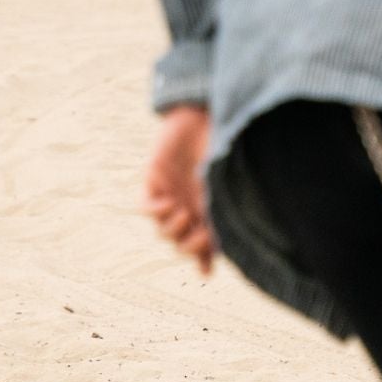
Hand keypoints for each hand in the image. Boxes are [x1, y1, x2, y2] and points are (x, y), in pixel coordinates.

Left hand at [145, 104, 215, 274]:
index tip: (207, 270)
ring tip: (184, 216)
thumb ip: (231, 208)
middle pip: (183, 242)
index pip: (205, 245)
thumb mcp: (228, 180)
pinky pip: (147, 207)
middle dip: (191, 247)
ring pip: (165, 230)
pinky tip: (171, 205)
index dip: (204, 260)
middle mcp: (191, 205)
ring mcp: (172, 194)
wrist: (205, 111)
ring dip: (174, 230)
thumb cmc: (225, 140)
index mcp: (211, 208)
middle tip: (201, 238)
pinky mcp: (154, 181)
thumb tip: (234, 243)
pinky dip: (157, 212)